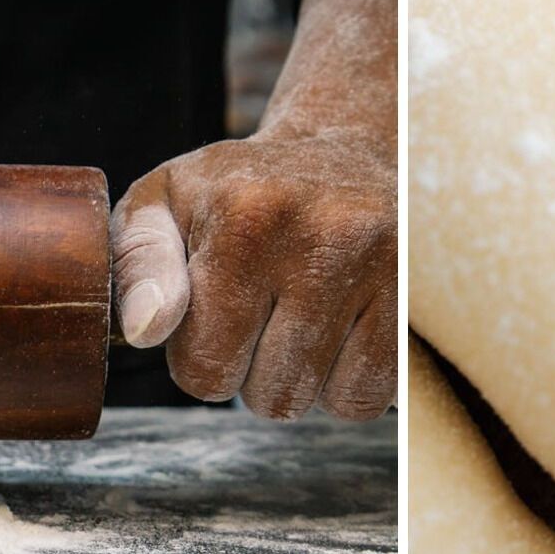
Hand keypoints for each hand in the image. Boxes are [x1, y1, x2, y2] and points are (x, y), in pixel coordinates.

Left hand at [110, 0, 396, 420]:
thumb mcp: (166, 202)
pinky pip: (368, 397)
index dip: (199, 357)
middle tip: (260, 312)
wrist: (345, 151)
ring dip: (300, 378)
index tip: (213, 312)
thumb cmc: (239, 191)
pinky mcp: (418, 296)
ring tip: (299, 316)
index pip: (203, 370)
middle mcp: (321, 236)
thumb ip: (137, 263)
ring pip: (318, 402)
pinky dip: (346, 382)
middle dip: (252, 372)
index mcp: (245, 216)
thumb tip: (144, 330)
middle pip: (265, 395)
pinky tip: (339, 329)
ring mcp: (382, 266)